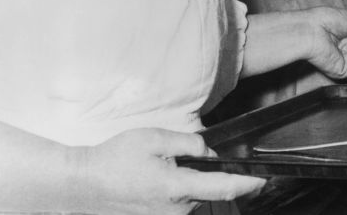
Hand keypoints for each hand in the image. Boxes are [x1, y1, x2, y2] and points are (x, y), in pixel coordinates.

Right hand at [75, 128, 264, 214]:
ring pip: (193, 195)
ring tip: (156, 167)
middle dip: (205, 171)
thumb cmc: (115, 160)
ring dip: (187, 180)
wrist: (83, 184)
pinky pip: (179, 202)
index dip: (248, 183)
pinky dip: (176, 188)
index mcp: (176, 188)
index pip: (223, 187)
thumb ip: (189, 143)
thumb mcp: (155, 139)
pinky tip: (153, 178)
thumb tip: (208, 153)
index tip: (263, 179)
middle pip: (208, 188)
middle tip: (174, 156)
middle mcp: (175, 209)